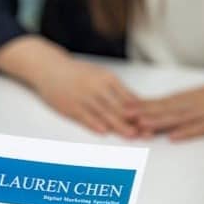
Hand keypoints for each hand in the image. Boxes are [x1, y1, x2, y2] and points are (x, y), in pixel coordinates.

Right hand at [0, 36, 139, 136]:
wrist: (49, 68)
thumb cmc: (76, 75)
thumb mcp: (98, 76)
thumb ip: (115, 90)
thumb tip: (135, 104)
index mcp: (107, 79)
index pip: (129, 98)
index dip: (142, 112)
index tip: (154, 122)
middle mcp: (97, 87)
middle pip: (119, 107)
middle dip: (135, 121)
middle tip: (148, 133)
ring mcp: (83, 97)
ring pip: (104, 113)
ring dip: (118, 125)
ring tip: (131, 135)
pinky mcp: (70, 106)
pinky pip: (84, 117)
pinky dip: (94, 124)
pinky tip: (103, 131)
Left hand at [126, 76, 203, 140]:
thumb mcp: (199, 97)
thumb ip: (178, 105)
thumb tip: (156, 112)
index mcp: (187, 98)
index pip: (159, 102)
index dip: (140, 106)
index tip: (121, 108)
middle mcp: (193, 104)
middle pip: (164, 109)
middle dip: (143, 113)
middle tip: (123, 117)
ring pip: (178, 118)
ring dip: (159, 122)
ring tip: (142, 126)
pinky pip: (201, 128)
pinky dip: (187, 132)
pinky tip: (174, 137)